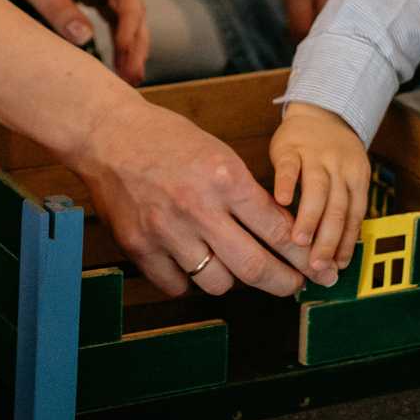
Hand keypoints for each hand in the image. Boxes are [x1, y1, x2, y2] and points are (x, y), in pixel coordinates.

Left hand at [0, 0, 146, 84]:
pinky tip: (114, 57)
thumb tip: (85, 38)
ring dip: (128, 40)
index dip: (131, 20)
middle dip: (135, 39)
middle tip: (133, 76)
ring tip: (128, 75)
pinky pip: (106, 10)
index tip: (125, 49)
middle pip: (130, 2)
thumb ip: (54, 5)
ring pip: (121, 9)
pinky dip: (113, 33)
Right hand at [65, 97, 336, 296]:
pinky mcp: (139, 247)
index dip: (303, 257)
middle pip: (255, 267)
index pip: (278, 231)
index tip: (315, 268)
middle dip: (284, 283)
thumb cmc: (164, 139)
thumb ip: (247, 195)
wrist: (105, 134)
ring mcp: (165, 230)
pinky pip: (178, 285)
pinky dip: (189, 280)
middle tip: (293, 285)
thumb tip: (282, 235)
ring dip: (232, 279)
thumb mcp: (218, 154)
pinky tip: (190, 261)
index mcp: (223, 177)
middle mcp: (197, 206)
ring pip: (218, 283)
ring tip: (230, 263)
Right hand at [269, 101, 373, 266]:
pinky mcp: (291, 147)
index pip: (354, 216)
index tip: (336, 267)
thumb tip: (332, 255)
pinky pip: (290, 166)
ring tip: (299, 243)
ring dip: (309, 218)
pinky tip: (281, 202)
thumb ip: (339, 208)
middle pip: (338, 207)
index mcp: (357, 178)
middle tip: (317, 265)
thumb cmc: (330, 157)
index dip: (346, 243)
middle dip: (328, 239)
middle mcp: (340, 167)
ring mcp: (316, 156)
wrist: (319, 114)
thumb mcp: (345, 177)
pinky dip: (287, 184)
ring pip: (318, 190)